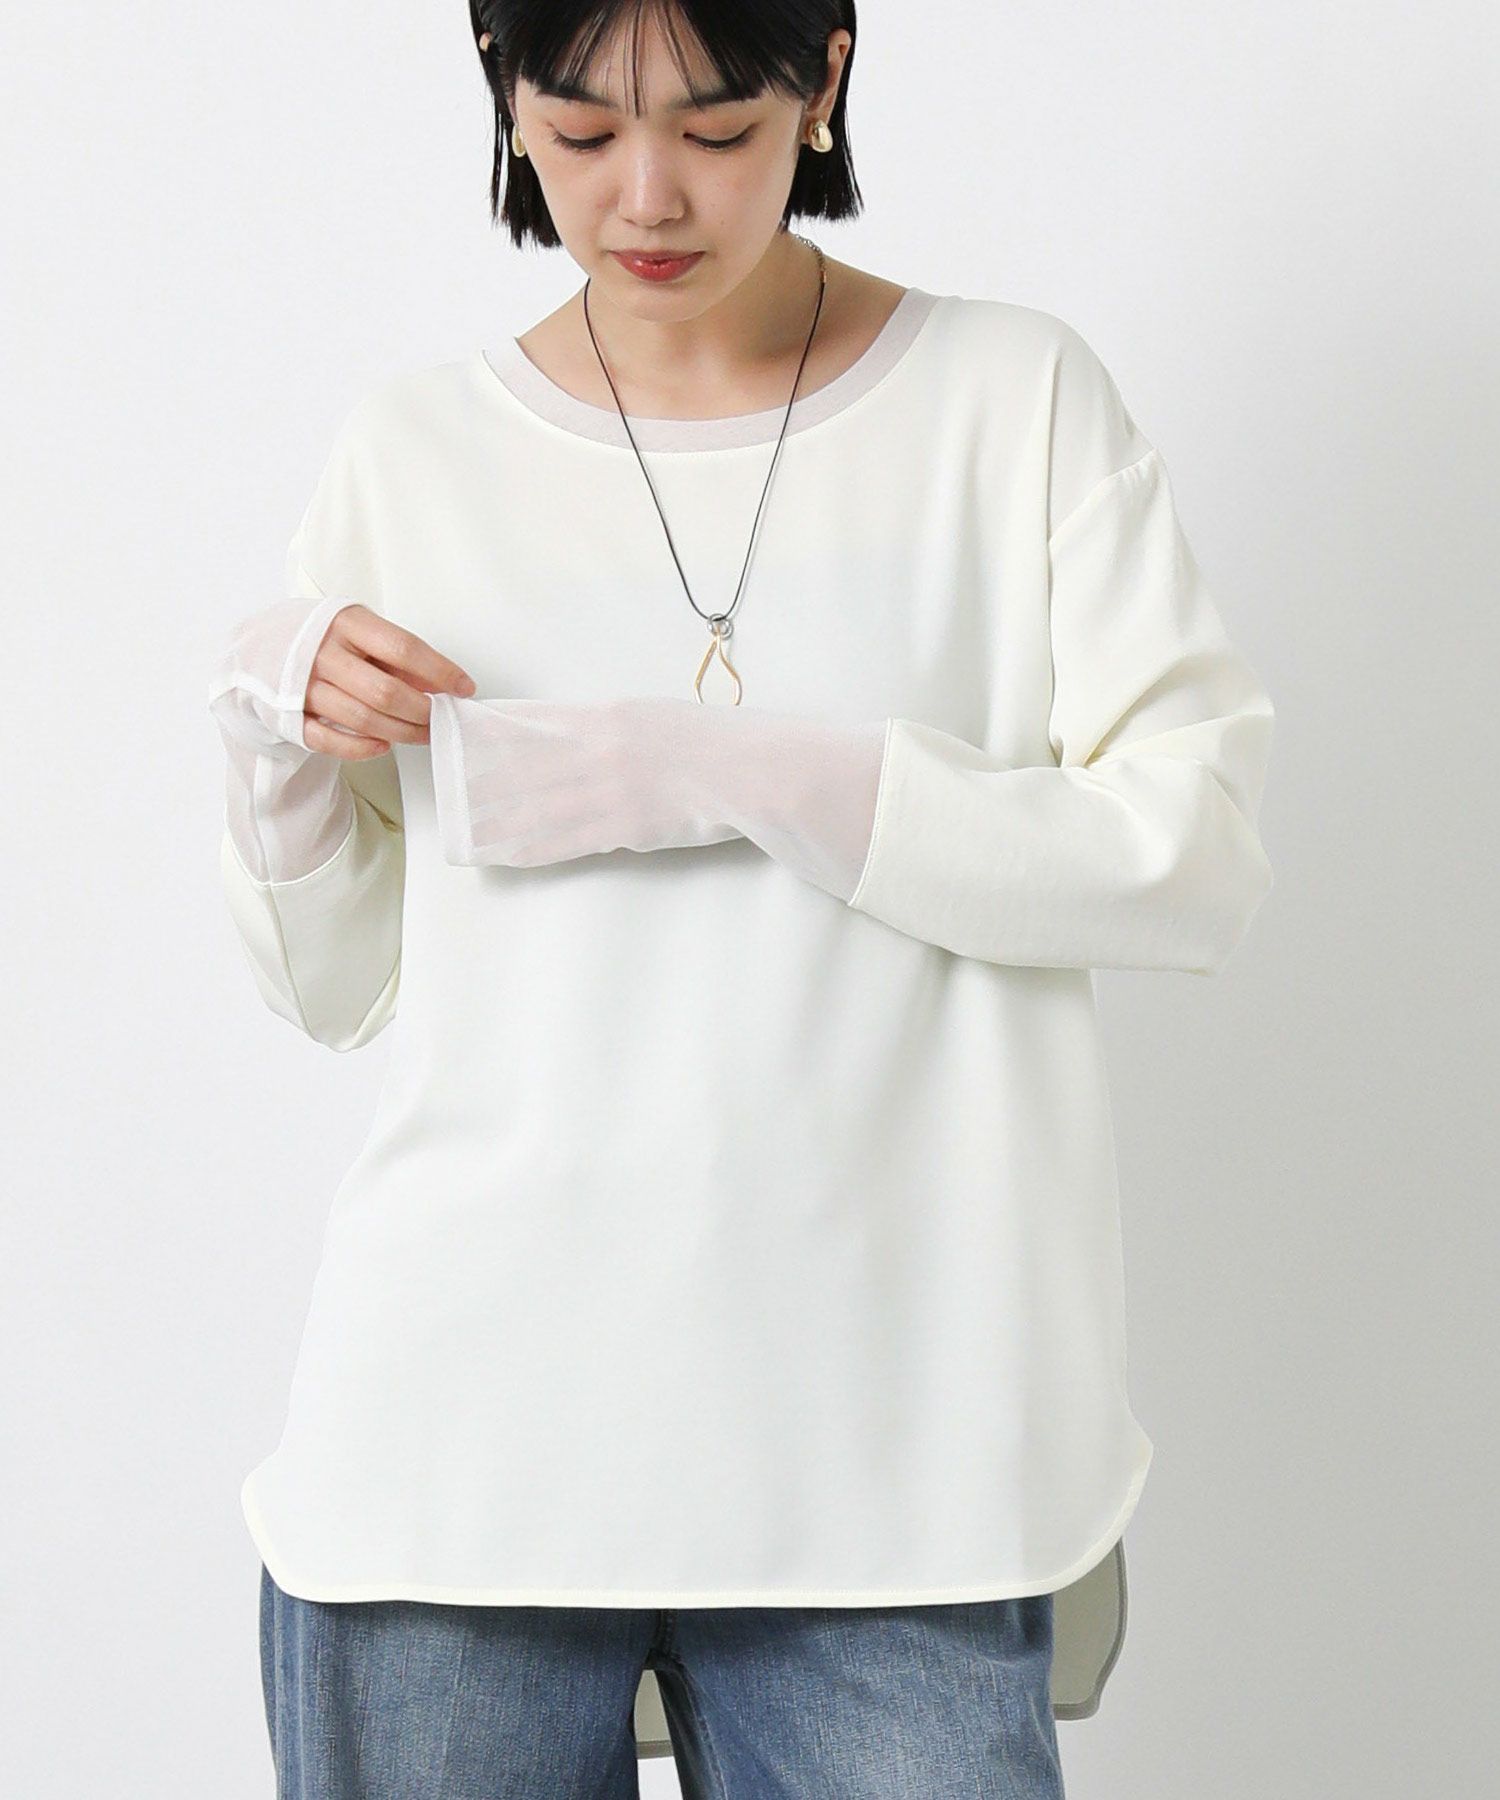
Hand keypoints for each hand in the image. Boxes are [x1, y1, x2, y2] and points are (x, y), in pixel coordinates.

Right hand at [304, 604, 476, 759]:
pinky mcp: (290, 715)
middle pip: (386, 691)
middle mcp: (323, 652)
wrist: (262, 646)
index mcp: (346, 623)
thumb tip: (441, 683)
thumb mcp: (361, 630)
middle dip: (422, 711)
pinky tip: (384, 745)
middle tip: (440, 719)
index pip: (403, 648)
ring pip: (363, 719)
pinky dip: (363, 748)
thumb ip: (398, 655)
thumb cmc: (324, 637)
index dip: (440, 671)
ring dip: (401, 732)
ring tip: (422, 734)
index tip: (464, 688)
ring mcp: (304, 686)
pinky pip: (330, 741)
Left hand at [428, 691, 886, 901]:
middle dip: (483, 777)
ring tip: (464, 827)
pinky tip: (505, 852)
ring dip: (496, 818)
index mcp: (611, 714)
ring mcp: (609, 789)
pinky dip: (530, 847)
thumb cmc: (716, 745)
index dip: (497, 731)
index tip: (465, 736)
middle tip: (446, 787)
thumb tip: (582, 736)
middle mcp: (600, 747)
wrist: (756, 773)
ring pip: (537, 805)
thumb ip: (619, 727)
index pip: (538, 719)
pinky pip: (564, 840)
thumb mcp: (661, 718)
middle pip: (525, 763)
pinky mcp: (623, 826)